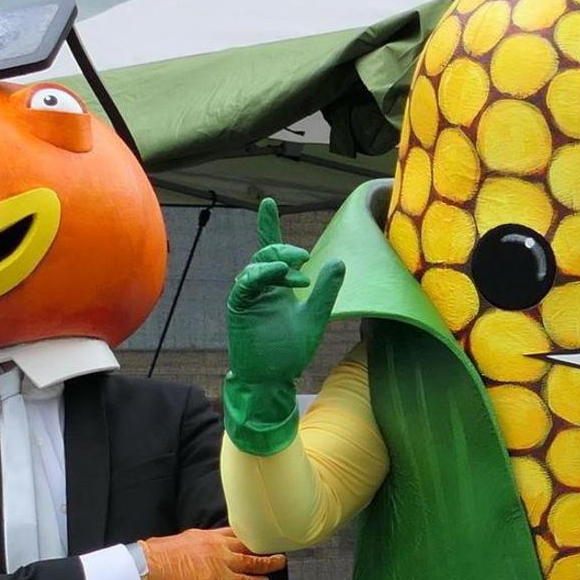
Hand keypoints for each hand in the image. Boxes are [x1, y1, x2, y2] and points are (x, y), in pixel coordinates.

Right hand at [139, 526, 282, 579]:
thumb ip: (190, 544)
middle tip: (276, 544)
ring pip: (252, 560)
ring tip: (280, 562)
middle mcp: (216, 544)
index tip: (258, 533)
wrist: (148, 564)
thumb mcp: (177, 542)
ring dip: (268, 562)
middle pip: (247, 543)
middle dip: (263, 544)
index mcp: (204, 535)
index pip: (232, 532)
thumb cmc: (154, 555)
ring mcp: (220, 560)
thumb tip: (190, 550)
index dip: (247, 534)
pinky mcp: (219, 578)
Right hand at [226, 203, 344, 395]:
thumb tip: (339, 262)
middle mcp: (261, 287)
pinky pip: (245, 285)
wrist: (273, 378)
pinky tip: (277, 273)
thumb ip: (326, 292)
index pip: (272, 250)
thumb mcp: (315, 318)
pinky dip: (260, 275)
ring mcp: (248, 297)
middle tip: (305, 256)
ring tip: (297, 271)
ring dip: (276, 263)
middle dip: (284, 249)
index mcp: (278, 286)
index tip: (268, 202)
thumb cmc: (290, 351)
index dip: (268, 226)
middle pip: (266, 254)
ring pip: (256, 267)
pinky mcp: (239, 308)